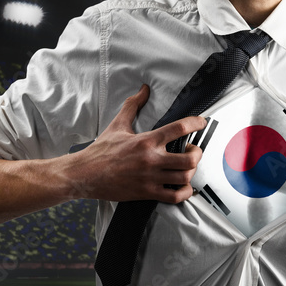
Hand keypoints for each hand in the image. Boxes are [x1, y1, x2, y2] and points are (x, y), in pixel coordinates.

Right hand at [64, 84, 205, 202]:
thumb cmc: (101, 150)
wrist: (83, 174)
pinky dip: (184, 193)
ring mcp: (150, 178)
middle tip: (193, 150)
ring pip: (184, 177)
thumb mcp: (118, 125)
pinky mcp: (146, 193)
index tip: (202, 123)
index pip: (179, 128)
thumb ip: (133, 106)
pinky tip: (183, 186)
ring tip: (187, 167)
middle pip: (190, 159)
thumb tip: (144, 89)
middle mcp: (151, 159)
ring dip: (191, 172)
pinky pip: (174, 196)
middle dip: (197, 154)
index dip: (196, 123)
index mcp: (146, 140)